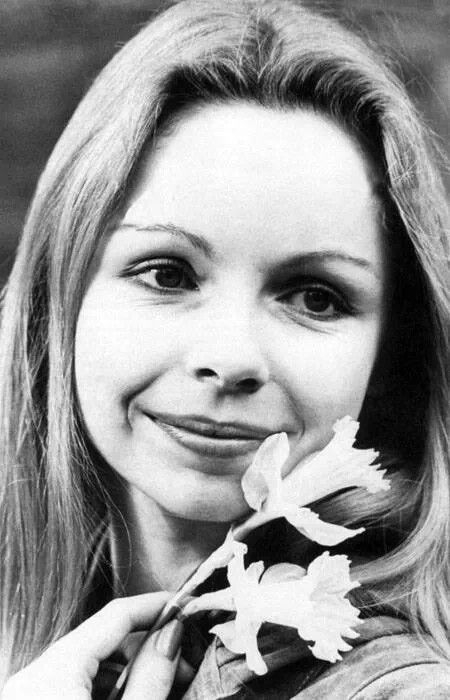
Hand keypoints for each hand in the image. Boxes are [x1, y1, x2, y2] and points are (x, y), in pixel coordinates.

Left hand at [2, 592, 183, 699]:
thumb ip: (150, 678)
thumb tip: (172, 634)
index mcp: (52, 671)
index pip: (115, 614)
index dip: (156, 605)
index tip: (188, 606)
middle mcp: (33, 675)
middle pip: (103, 639)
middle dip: (147, 647)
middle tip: (186, 666)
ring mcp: (28, 694)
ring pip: (90, 663)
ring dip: (129, 670)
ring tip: (164, 688)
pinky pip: (74, 685)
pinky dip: (107, 688)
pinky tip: (132, 699)